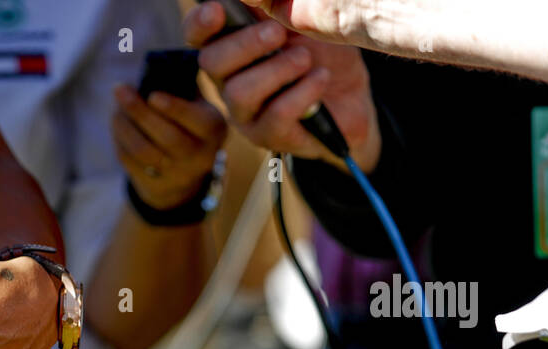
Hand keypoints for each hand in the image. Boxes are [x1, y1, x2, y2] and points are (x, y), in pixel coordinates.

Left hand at [112, 84, 227, 211]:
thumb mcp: (198, 105)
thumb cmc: (189, 124)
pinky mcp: (154, 183)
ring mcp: (176, 174)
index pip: (196, 121)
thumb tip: (156, 64)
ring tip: (116, 107)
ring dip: (124, 126)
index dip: (174, 108)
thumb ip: (184, 86)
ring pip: (144, 151)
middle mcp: (200, 156)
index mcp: (214, 130)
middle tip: (120, 89)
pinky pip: (131, 161)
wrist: (185, 172)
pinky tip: (117, 123)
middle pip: (167, 137)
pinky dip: (119, 139)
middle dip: (140, 112)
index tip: (152, 94)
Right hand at [185, 1, 381, 171]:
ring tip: (306, 59)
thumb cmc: (322, 53)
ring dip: (277, 69)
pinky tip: (320, 78)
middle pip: (210, 63)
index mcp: (231, 47)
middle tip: (278, 33)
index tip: (217, 10)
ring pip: (239, 93)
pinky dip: (302, 91)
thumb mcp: (300, 19)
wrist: (350, 97)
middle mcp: (229, 80)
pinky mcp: (268, 135)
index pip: (198, 35)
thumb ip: (272, 5)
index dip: (200, 23)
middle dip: (245, 44)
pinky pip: (275, 114)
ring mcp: (246, 112)